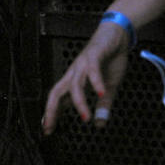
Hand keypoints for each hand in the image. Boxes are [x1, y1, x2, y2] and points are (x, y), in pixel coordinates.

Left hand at [41, 19, 130, 133]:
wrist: (117, 34)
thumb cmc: (110, 59)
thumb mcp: (109, 86)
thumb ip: (104, 104)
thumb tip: (100, 123)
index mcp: (75, 80)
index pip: (58, 99)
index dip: (51, 114)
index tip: (47, 130)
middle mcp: (75, 72)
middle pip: (57, 92)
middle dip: (51, 110)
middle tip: (50, 126)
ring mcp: (83, 63)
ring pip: (75, 84)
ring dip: (79, 102)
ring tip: (86, 117)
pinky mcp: (94, 54)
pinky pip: (92, 70)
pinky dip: (96, 82)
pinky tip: (100, 93)